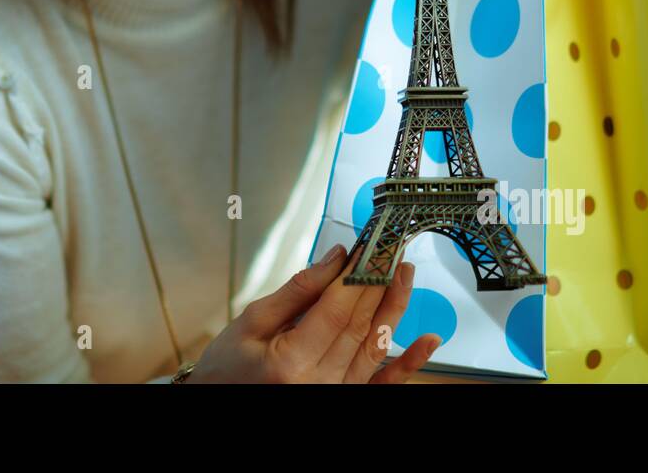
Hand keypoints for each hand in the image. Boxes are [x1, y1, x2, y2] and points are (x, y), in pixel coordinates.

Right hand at [187, 243, 441, 382]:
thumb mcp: (251, 323)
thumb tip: (335, 258)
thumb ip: (296, 291)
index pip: (335, 308)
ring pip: (376, 345)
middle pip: (359, 323)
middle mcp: (320, 383)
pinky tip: (429, 340)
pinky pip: (383, 384)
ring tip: (405, 270)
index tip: (370, 243)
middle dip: (379, 280)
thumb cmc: (226, 368)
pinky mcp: (345, 401)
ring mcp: (336, 395)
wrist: (218, 403)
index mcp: (290, 363)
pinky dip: (409, 363)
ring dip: (395, 306)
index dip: (356, 273)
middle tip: (393, 245)